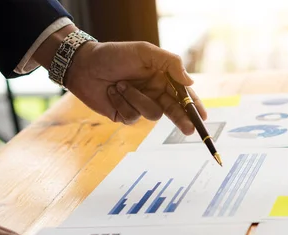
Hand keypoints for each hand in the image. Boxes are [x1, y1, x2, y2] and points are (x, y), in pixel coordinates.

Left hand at [34, 26, 205, 134]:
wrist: (84, 65)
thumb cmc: (115, 55)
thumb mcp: (145, 52)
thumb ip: (170, 63)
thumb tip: (190, 82)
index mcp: (163, 78)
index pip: (184, 95)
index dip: (194, 106)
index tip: (203, 117)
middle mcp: (154, 93)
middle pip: (174, 111)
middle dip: (182, 120)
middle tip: (189, 130)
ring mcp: (140, 105)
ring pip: (152, 114)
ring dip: (136, 99)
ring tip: (121, 84)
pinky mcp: (126, 115)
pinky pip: (132, 117)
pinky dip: (122, 103)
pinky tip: (112, 92)